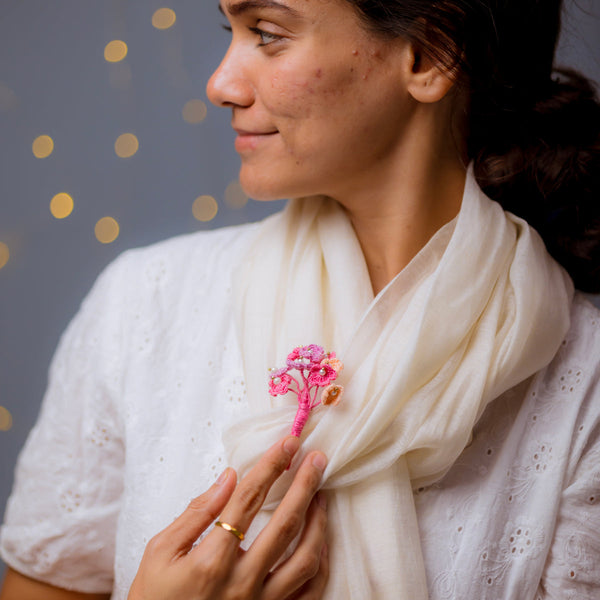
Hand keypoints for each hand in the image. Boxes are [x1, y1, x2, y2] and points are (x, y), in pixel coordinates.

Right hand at [128, 436, 328, 599]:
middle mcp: (242, 582)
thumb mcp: (159, 553)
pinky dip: (320, 565)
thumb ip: (196, 514)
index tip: (288, 443)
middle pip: (285, 524)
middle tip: (317, 458)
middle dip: (305, 485)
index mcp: (211, 560)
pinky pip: (308, 594)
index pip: (248, 500)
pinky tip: (320, 542)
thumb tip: (228, 478)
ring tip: (321, 495)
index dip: (270, 467)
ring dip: (318, 522)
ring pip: (305, 560)